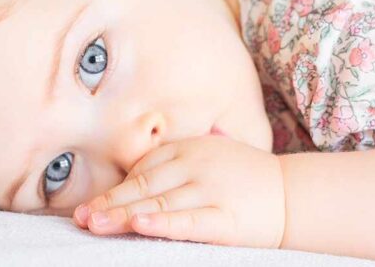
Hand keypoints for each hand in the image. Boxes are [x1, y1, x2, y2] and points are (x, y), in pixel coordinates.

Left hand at [73, 135, 285, 247]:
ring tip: (97, 224)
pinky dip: (162, 222)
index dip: (113, 188)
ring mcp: (210, 191)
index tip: (87, 205)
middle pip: (144, 186)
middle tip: (81, 218)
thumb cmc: (246, 178)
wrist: (294, 195)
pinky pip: (188, 221)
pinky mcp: (225, 218)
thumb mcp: (210, 155)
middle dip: (109, 203)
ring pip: (159, 203)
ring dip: (124, 214)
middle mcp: (195, 166)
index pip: (142, 169)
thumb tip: (135, 178)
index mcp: (188, 150)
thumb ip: (175, 161)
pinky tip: (140, 223)